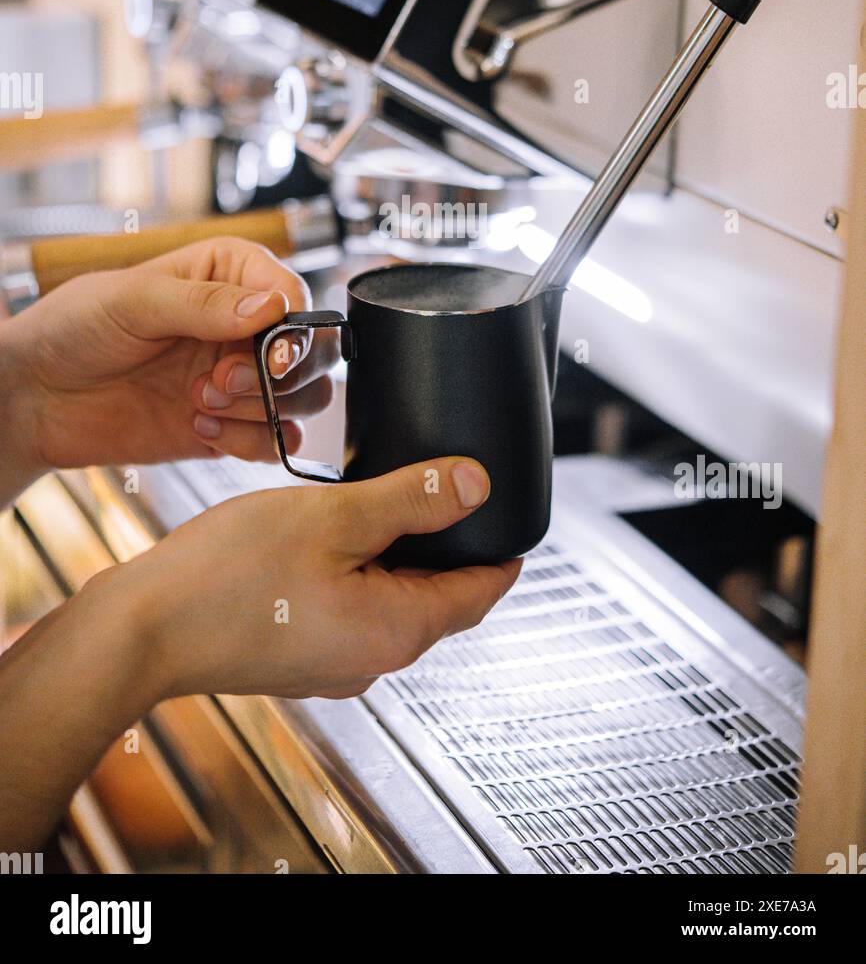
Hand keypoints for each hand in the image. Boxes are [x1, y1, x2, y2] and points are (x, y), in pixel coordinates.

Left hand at [0, 237, 336, 479]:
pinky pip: (274, 440)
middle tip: (224, 378)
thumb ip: (203, 303)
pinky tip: (200, 427)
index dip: (294, 327)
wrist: (34, 398)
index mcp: (229, 274)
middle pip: (316, 349)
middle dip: (281, 372)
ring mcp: (240, 378)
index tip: (270, 353)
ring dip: (263, 408)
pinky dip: (251, 442)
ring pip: (306, 397)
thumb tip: (272, 308)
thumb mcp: (132, 300)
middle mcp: (244, 325)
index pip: (294, 294)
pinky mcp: (230, 426)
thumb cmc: (72, 329)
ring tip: (201, 401)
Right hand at [97, 457, 520, 700]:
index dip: (500, 548)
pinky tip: (327, 538)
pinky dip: (354, 573)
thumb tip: (477, 484)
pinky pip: (350, 610)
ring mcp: (332, 665)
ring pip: (391, 600)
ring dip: (395, 556)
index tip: (510, 516)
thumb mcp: (334, 517)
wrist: (141, 631)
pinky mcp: (297, 657)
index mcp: (397, 631)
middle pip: (437, 597)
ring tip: (380, 502)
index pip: (481, 592)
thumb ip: (413, 498)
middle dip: (444, 545)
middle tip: (441, 488)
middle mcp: (373, 661)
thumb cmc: (229, 576)